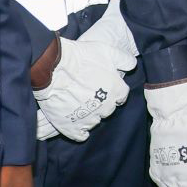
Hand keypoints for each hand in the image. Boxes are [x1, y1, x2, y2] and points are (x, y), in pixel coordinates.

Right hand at [33, 0, 138, 140]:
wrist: (53, 67)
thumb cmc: (81, 57)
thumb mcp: (108, 51)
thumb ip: (124, 59)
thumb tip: (133, 65)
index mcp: (116, 91)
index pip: (121, 97)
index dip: (114, 91)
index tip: (105, 87)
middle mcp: (105, 107)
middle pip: (108, 110)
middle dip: (102, 103)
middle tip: (90, 93)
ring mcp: (88, 119)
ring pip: (95, 122)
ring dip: (90, 115)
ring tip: (80, 105)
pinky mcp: (71, 127)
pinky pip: (81, 135)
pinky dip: (80, 131)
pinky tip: (77, 123)